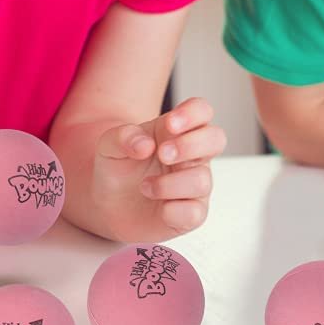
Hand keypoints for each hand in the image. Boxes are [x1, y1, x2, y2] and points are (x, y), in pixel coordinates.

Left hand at [92, 97, 226, 242]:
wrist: (107, 205)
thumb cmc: (118, 168)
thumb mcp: (109, 146)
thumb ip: (124, 137)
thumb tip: (145, 144)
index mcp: (176, 131)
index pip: (201, 111)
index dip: (192, 113)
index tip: (169, 124)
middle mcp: (192, 155)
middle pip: (216, 139)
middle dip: (191, 145)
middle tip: (162, 154)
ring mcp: (194, 184)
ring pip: (202, 180)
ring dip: (169, 184)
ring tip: (145, 187)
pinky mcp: (190, 214)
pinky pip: (195, 213)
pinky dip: (173, 211)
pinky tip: (159, 208)